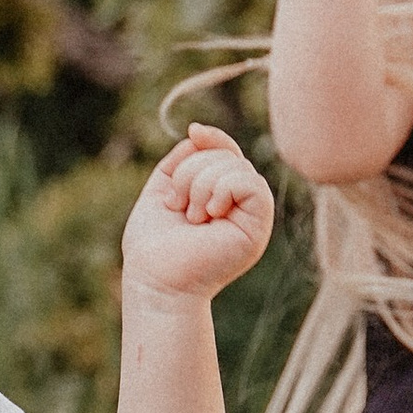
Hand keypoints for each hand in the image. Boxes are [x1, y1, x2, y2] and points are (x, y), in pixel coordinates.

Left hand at [121, 125, 275, 306]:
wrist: (156, 281)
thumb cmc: (154, 246)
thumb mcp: (162, 190)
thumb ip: (181, 161)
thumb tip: (198, 133)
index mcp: (221, 197)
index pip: (227, 152)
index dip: (213, 137)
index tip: (193, 131)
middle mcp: (240, 205)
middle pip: (227, 155)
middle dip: (191, 171)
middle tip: (179, 206)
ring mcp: (252, 215)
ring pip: (236, 166)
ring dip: (200, 183)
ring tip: (191, 216)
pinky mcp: (258, 226)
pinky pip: (249, 183)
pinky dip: (222, 188)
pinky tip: (209, 213)